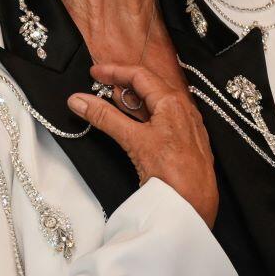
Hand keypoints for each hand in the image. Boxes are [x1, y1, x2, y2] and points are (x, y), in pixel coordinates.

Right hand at [67, 62, 218, 227]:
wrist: (194, 205)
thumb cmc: (172, 172)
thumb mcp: (133, 140)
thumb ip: (105, 117)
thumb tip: (80, 101)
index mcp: (173, 102)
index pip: (141, 75)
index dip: (115, 71)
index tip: (95, 72)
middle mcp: (184, 110)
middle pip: (150, 86)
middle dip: (123, 84)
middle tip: (101, 86)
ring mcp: (187, 126)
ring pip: (157, 104)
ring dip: (133, 101)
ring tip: (112, 102)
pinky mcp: (186, 143)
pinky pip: (164, 120)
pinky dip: (144, 117)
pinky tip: (134, 125)